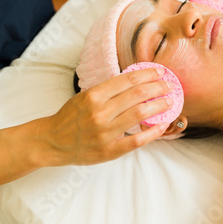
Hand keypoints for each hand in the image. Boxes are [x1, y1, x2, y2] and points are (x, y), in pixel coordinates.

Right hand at [38, 68, 172, 165]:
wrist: (52, 141)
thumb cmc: (71, 116)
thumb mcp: (85, 96)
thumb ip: (109, 90)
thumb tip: (138, 81)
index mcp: (94, 96)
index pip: (128, 80)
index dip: (148, 74)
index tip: (161, 72)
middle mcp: (100, 113)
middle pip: (138, 95)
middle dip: (158, 88)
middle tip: (170, 85)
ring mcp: (105, 133)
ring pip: (140, 115)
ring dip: (159, 106)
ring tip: (170, 101)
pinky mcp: (109, 151)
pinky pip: (137, 141)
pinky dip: (153, 132)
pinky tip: (163, 125)